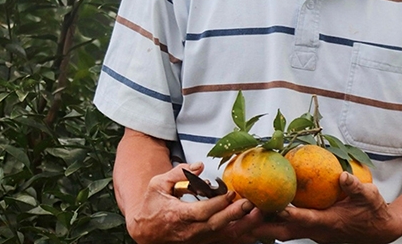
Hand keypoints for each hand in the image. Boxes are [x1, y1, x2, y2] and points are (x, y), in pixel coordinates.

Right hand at [124, 162, 263, 243]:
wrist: (144, 231)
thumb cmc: (151, 206)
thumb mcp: (157, 184)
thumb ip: (178, 173)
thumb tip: (199, 165)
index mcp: (177, 215)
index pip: (200, 212)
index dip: (217, 204)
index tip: (230, 193)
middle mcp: (188, 231)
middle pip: (214, 225)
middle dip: (233, 215)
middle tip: (250, 203)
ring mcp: (196, 239)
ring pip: (221, 235)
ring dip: (240, 225)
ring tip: (257, 213)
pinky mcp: (202, 242)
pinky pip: (222, 240)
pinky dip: (238, 235)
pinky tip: (252, 227)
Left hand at [252, 171, 401, 243]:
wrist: (379, 229)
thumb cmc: (373, 211)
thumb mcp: (369, 196)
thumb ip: (355, 187)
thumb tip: (342, 176)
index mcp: (329, 222)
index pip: (303, 219)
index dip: (286, 214)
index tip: (269, 206)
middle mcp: (317, 231)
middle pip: (284, 231)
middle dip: (263, 225)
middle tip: (242, 215)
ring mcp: (313, 232)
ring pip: (283, 232)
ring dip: (264, 226)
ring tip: (243, 215)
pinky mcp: (312, 230)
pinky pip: (288, 228)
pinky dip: (274, 222)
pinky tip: (263, 211)